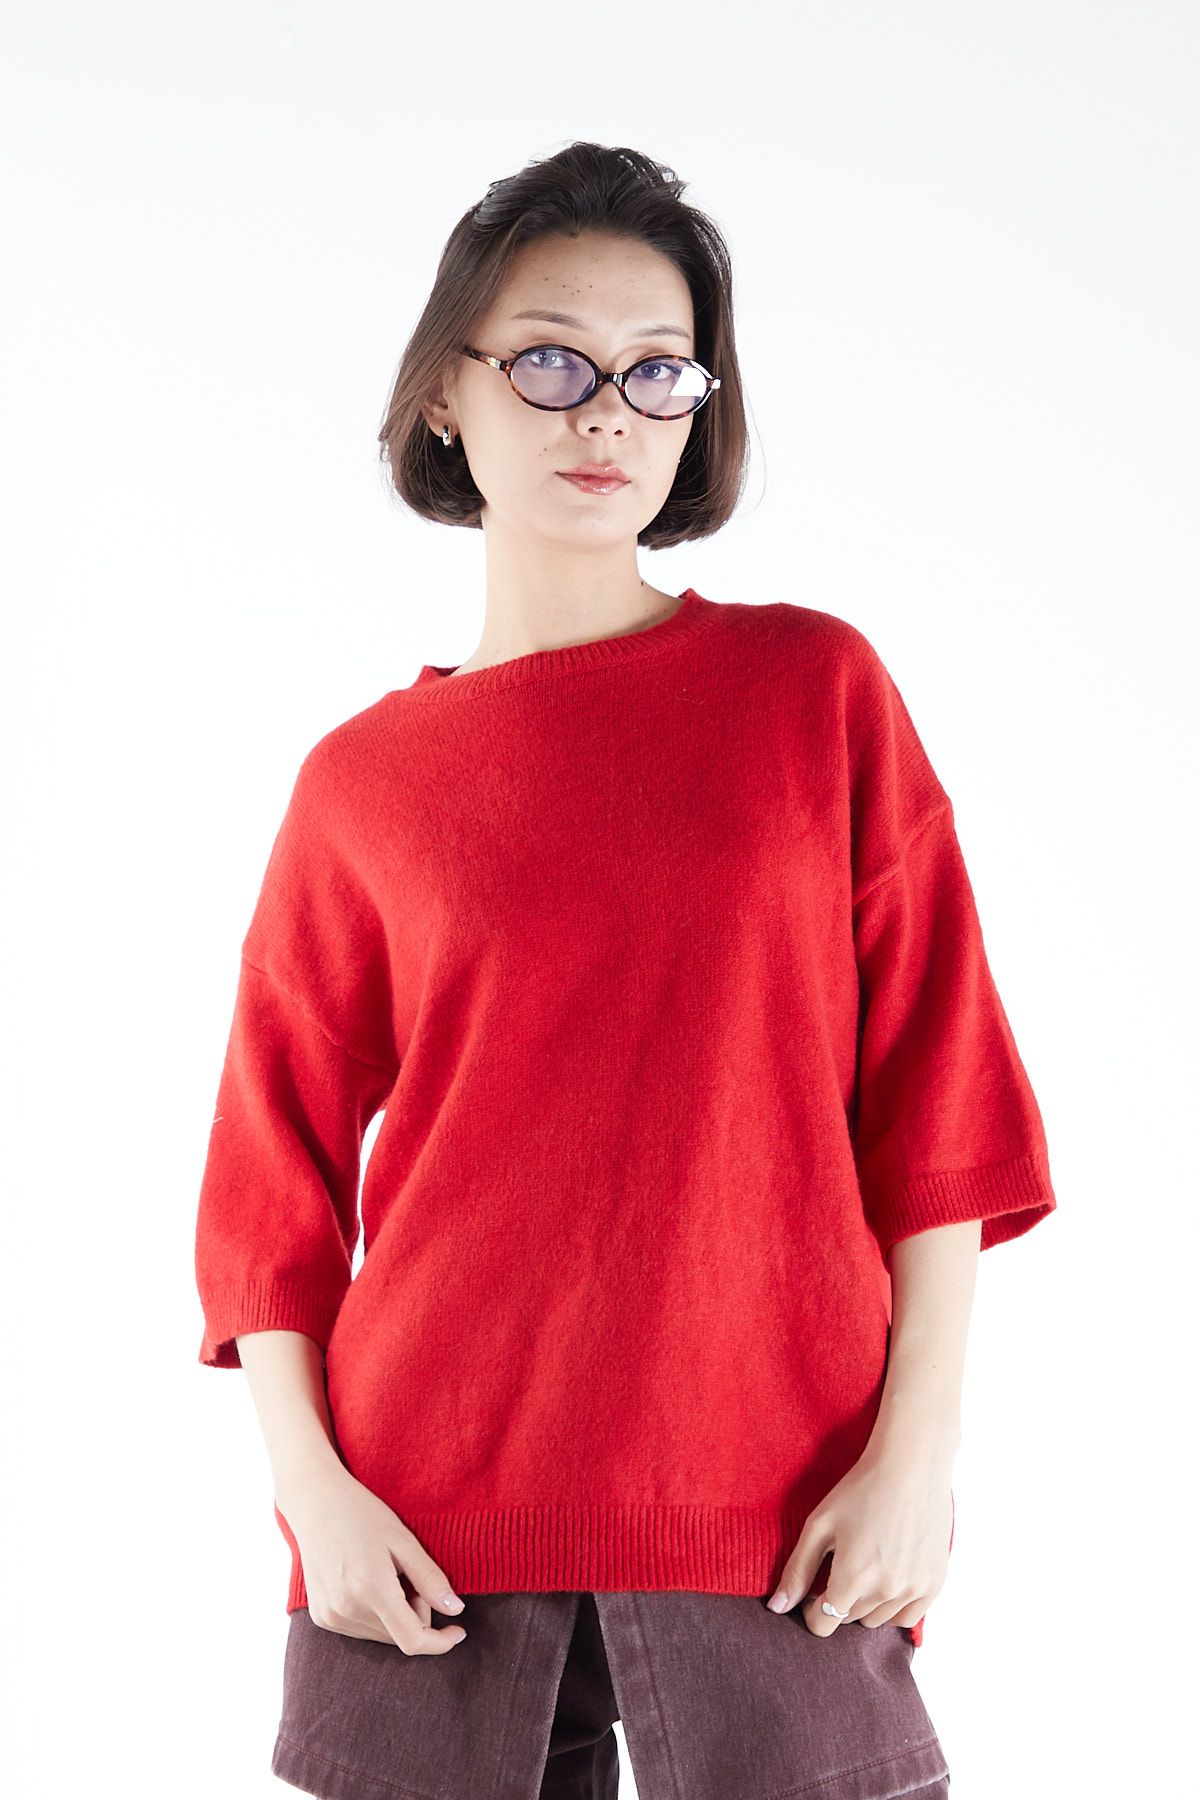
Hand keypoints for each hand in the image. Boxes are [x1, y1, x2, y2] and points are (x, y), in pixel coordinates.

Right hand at [276, 1462, 467, 1653]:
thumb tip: (456, 1610)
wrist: (314, 1503)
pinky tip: (366, 1582)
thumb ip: (431, 1580)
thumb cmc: (363, 1514)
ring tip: (385, 1575)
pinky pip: (361, 1630)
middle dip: (416, 1614)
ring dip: (395, 1615)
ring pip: (382, 1636)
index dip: (440, 1642)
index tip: (459, 1630)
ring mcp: (331, 1617)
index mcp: (371, 1589)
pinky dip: (375, 1614)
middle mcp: (347, 1610)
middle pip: (399, 1637)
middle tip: (408, 1574)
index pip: (413, 1640)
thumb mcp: (404, 1540)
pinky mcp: (321, 1618)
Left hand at [767, 1442, 953, 1634]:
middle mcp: (885, 1591)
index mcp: (852, 1577)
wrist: (911, 1466)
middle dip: (838, 1599)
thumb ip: (797, 1570)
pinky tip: (888, 1578)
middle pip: (848, 1619)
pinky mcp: (934, 1584)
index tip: (812, 1589)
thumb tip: (777, 1607)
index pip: (823, 1624)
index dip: (810, 1609)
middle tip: (841, 1564)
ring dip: (865, 1603)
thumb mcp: (819, 1525)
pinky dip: (893, 1607)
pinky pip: (907, 1618)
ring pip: (877, 1620)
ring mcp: (913, 1590)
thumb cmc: (861, 1489)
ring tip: (866, 1565)